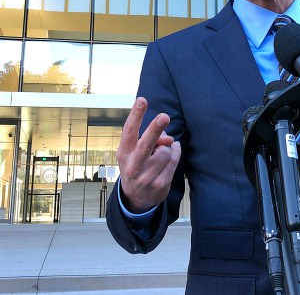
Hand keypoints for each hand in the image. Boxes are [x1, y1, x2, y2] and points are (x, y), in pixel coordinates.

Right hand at [117, 97, 181, 212]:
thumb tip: (168, 138)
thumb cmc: (136, 166)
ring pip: (165, 151)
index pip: (129, 131)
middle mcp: (133, 165)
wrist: (136, 199)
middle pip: (146, 143)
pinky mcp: (160, 184)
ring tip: (161, 153)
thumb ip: (147, 139)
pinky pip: (174, 161)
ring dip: (167, 148)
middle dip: (155, 129)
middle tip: (165, 116)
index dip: (136, 114)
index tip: (142, 100)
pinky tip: (172, 152)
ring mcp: (146, 177)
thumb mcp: (134, 153)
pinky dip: (176, 153)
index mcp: (124, 153)